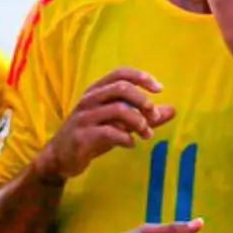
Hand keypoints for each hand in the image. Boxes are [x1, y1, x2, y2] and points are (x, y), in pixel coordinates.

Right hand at [34, 68, 174, 182]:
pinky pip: (108, 132)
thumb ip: (143, 117)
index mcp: (97, 91)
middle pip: (121, 88)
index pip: (120, 74)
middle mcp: (89, 99)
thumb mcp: (119, 124)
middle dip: (142, 100)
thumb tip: (172, 110)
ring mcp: (84, 117)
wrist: (60, 158)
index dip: (141, 77)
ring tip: (146, 134)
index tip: (160, 89)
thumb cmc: (92, 135)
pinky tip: (132, 144)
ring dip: (138, 122)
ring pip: (117, 109)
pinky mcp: (82, 136)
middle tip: (154, 116)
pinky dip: (125, 138)